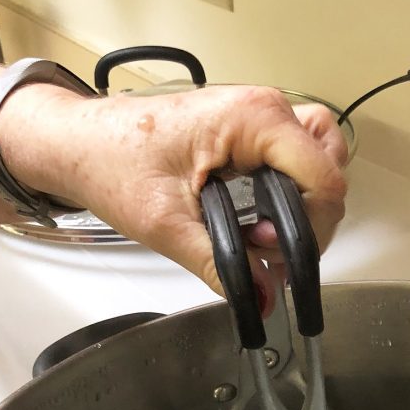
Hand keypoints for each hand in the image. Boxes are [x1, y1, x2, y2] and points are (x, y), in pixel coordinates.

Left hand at [8, 85, 348, 309]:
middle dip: (309, 223)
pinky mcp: (250, 133)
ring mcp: (259, 118)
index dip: (311, 229)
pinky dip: (292, 194)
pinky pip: (297, 161)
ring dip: (306, 207)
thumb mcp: (166, 225)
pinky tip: (263, 220)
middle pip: (329, 172)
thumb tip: (263, 299)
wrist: (79, 143)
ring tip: (269, 237)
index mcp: (251, 120)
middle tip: (268, 251)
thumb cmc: (111, 162)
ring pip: (321, 163)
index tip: (278, 255)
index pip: (324, 180)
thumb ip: (220, 266)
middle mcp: (263, 110)